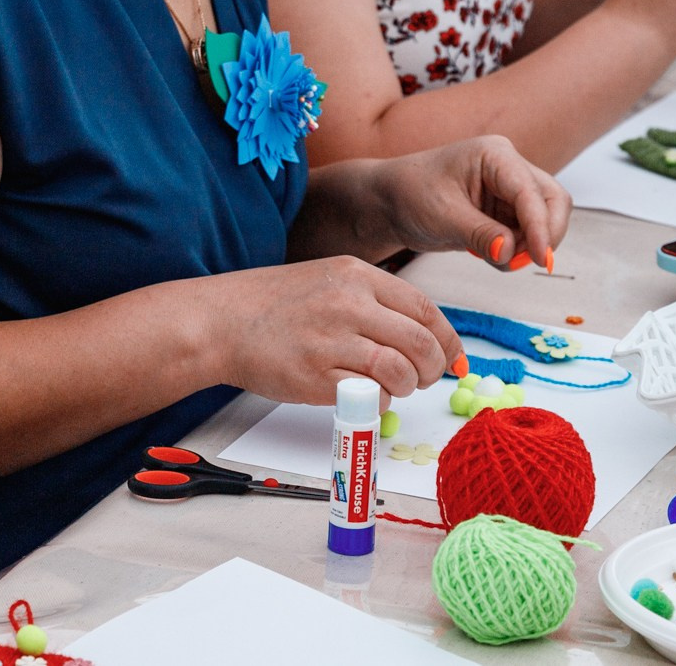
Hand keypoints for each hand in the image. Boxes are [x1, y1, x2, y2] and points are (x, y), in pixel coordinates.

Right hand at [202, 256, 463, 402]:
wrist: (222, 320)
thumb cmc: (274, 305)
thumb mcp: (328, 280)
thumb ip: (373, 300)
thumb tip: (422, 333)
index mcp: (356, 275)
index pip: (424, 308)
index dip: (447, 339)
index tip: (453, 357)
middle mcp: (348, 303)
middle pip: (420, 342)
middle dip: (433, 368)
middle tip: (425, 378)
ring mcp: (331, 340)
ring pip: (400, 370)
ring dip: (406, 386)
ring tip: (393, 386)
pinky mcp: (316, 376)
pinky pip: (369, 395)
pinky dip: (377, 401)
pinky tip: (364, 394)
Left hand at [367, 134, 573, 272]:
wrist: (390, 202)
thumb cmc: (409, 194)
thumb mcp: (442, 216)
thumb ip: (480, 235)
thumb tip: (511, 253)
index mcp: (495, 155)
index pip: (531, 191)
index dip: (541, 226)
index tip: (542, 259)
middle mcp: (509, 168)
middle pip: (552, 201)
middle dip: (545, 235)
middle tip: (524, 262)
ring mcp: (510, 190)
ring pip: (544, 221)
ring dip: (529, 246)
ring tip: (491, 257)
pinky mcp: (506, 212)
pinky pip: (528, 235)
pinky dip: (516, 251)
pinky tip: (486, 253)